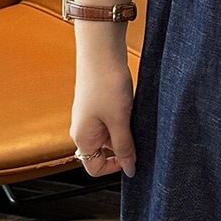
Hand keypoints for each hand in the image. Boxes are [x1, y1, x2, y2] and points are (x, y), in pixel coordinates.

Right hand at [70, 54, 136, 179]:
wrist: (101, 50)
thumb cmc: (106, 84)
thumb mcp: (119, 121)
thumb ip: (124, 147)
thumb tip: (129, 169)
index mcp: (82, 138)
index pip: (94, 168)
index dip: (115, 167)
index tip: (132, 157)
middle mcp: (83, 129)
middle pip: (103, 152)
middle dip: (123, 148)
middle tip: (137, 134)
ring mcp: (90, 116)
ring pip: (110, 136)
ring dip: (125, 131)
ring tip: (134, 116)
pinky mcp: (98, 105)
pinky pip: (112, 121)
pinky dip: (123, 119)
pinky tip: (131, 107)